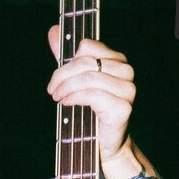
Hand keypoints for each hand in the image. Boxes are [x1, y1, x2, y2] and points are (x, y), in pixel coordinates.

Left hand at [47, 26, 134, 164]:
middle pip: (85, 62)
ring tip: (57, 97)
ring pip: (87, 78)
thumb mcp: (78, 83)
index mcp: (118, 61)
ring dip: (66, 88)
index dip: (66, 62)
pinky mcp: (122, 107)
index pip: (87, 47)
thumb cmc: (92, 114)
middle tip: (51, 90)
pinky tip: (66, 103)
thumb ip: (67, 59)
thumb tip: (53, 32)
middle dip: (62, 76)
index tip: (55, 79)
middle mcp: (126, 72)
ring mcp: (127, 90)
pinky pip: (92, 94)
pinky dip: (74, 98)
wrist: (106, 145)